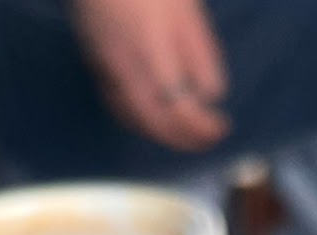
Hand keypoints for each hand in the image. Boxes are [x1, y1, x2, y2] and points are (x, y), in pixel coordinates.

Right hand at [75, 0, 229, 150]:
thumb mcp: (186, 11)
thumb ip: (200, 53)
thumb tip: (210, 95)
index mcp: (155, 53)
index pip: (182, 111)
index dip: (203, 127)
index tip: (221, 127)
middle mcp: (128, 70)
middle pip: (157, 125)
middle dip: (185, 139)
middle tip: (207, 139)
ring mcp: (108, 70)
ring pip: (135, 120)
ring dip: (163, 135)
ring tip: (185, 133)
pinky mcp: (95, 64)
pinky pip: (118, 106)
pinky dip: (141, 121)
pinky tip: (153, 118)